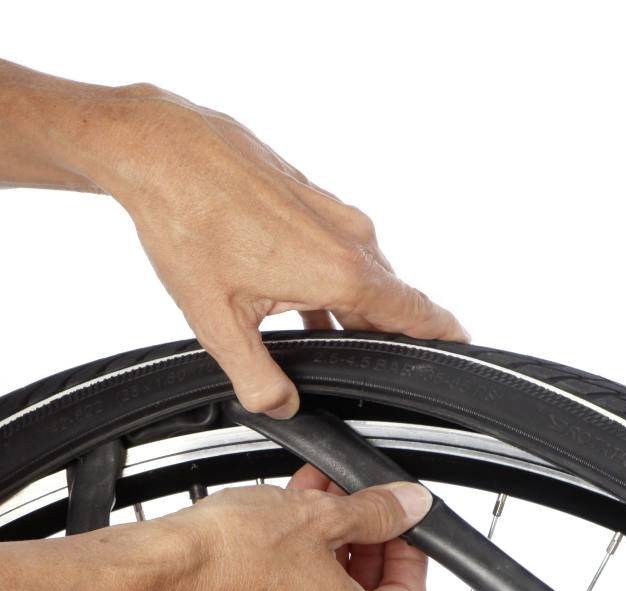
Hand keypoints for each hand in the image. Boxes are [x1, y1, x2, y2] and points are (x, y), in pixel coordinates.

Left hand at [91, 87, 468, 417]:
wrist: (164, 149)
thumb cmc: (187, 222)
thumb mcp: (217, 322)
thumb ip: (257, 377)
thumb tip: (282, 406)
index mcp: (341, 272)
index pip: (417, 313)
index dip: (444, 337)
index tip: (461, 350)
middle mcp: (350, 238)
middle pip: (390, 298)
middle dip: (382, 333)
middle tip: (364, 363)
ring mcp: (334, 212)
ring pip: (363, 273)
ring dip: (350, 305)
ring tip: (320, 334)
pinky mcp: (313, 198)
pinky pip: (340, 248)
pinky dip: (330, 276)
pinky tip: (292, 296)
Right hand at [144, 468, 430, 590]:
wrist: (162, 570)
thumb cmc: (231, 556)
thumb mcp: (321, 517)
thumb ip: (377, 512)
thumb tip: (408, 508)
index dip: (412, 554)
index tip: (403, 525)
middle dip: (368, 540)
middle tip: (361, 503)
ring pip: (329, 589)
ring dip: (332, 539)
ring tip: (320, 495)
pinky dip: (302, 554)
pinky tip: (290, 513)